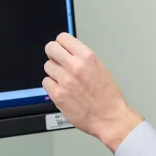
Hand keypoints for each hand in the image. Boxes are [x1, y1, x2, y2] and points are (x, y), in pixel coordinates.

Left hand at [42, 33, 143, 152]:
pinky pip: (46, 82)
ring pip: (47, 66)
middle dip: (53, 54)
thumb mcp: (101, 69)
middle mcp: (75, 66)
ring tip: (64, 80)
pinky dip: (52, 86)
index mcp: (88, 57)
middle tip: (58, 61)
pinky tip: (62, 89)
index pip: (63, 38)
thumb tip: (68, 52)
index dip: (61, 43)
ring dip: (54, 72)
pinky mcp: (58, 94)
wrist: (109, 117)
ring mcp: (65, 80)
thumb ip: (83, 59)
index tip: (62, 48)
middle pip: (50, 48)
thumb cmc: (108, 96)